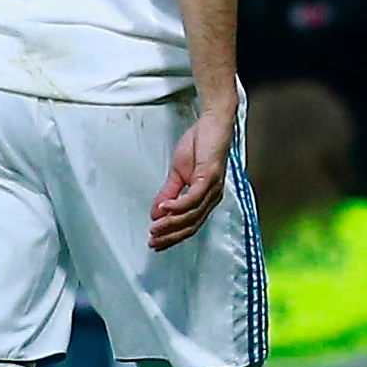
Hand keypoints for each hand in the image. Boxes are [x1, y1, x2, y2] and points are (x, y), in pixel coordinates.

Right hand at [149, 96, 236, 250]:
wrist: (213, 123)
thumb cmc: (200, 145)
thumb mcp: (179, 173)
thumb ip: (169, 193)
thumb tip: (156, 212)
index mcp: (206, 198)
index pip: (190, 225)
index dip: (173, 236)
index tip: (156, 243)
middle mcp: (212, 197)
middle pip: (191, 225)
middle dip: (170, 236)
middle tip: (153, 242)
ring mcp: (213, 188)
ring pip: (192, 214)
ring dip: (171, 223)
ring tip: (155, 227)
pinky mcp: (210, 177)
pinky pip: (194, 197)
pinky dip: (178, 205)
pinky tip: (165, 208)